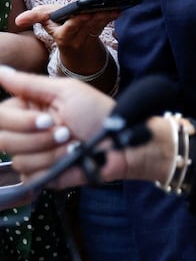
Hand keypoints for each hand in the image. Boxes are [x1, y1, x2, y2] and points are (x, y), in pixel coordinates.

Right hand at [0, 66, 122, 186]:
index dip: (20, 121)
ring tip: (72, 145)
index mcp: (26, 109)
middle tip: (66, 132)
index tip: (48, 119)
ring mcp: (31, 155)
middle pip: (3, 140)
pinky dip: (54, 168)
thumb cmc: (97, 113)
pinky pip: (30, 177)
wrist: (120, 142)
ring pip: (19, 160)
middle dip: (39, 138)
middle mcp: (24, 132)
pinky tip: (70, 160)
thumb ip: (28, 83)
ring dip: (51, 152)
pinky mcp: (41, 176)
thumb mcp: (65, 91)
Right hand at [16, 4, 118, 73]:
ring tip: (114, 7)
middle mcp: (76, 38)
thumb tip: (18, 20)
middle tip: (102, 8)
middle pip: (86, 26)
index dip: (77, 21)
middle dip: (94, 16)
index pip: (69, 28)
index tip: (84, 14)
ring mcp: (88, 38)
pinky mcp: (98, 34)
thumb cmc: (57, 26)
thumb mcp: (45, 21)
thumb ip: (35, 17)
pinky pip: (104, 26)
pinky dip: (110, 18)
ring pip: (97, 27)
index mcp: (62, 35)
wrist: (74, 46)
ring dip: (105, 17)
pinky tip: (118, 11)